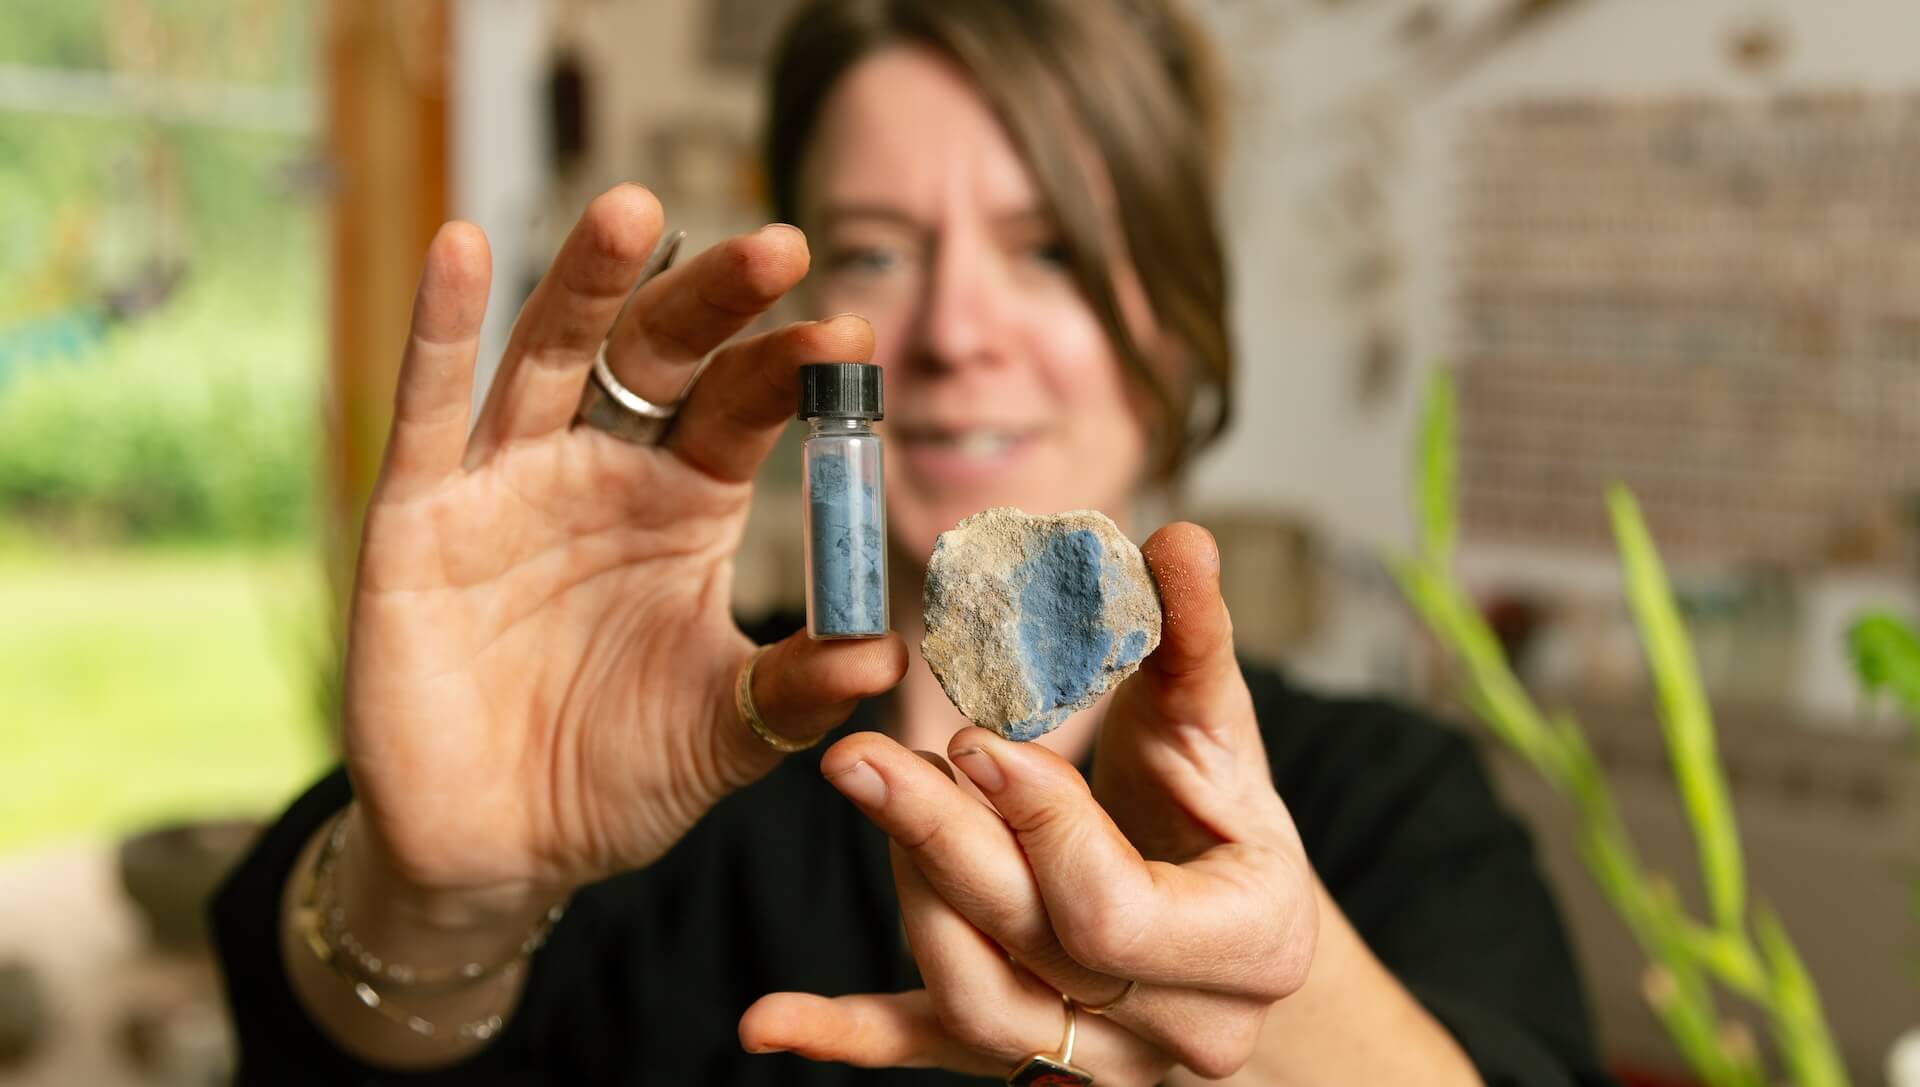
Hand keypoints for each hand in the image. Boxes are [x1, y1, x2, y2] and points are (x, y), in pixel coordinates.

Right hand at [341, 185, 906, 912]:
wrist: (498, 851)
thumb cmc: (617, 777)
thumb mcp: (720, 735)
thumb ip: (792, 693)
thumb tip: (885, 657)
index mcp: (685, 505)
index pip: (742, 410)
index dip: (790, 371)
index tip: (852, 333)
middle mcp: (602, 473)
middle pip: (659, 358)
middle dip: (713, 300)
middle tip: (777, 246)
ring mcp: (507, 485)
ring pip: (548, 359)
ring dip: (587, 283)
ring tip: (636, 209)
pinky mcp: (417, 519)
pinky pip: (427, 415)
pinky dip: (439, 334)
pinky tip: (462, 246)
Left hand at [739, 524, 1314, 1082]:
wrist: (1223, 907)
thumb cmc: (1218, 805)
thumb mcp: (1213, 720)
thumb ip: (1191, 638)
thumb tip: (1182, 542)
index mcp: (1253, 942)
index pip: (1118, 913)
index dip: (1039, 827)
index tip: (972, 739)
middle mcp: (1186, 1028)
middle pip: (1036, 950)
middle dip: (942, 842)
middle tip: (862, 755)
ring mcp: (1103, 1058)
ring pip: (978, 1002)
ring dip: (911, 896)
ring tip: (871, 790)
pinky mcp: (1025, 1056)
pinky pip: (927, 1050)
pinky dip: (844, 1035)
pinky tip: (765, 1019)